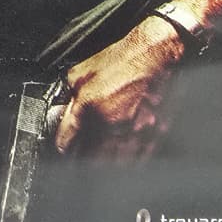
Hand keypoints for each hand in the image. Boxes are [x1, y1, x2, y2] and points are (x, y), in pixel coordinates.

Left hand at [53, 14, 185, 155]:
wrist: (158, 56)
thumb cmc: (125, 59)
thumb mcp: (83, 70)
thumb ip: (70, 94)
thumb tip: (64, 110)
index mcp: (89, 106)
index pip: (66, 142)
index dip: (64, 145)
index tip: (65, 146)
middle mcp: (110, 124)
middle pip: (87, 159)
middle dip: (81, 159)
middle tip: (79, 158)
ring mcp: (133, 133)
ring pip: (111, 165)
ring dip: (102, 165)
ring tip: (98, 164)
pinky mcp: (153, 137)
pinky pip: (136, 162)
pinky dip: (127, 164)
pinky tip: (123, 160)